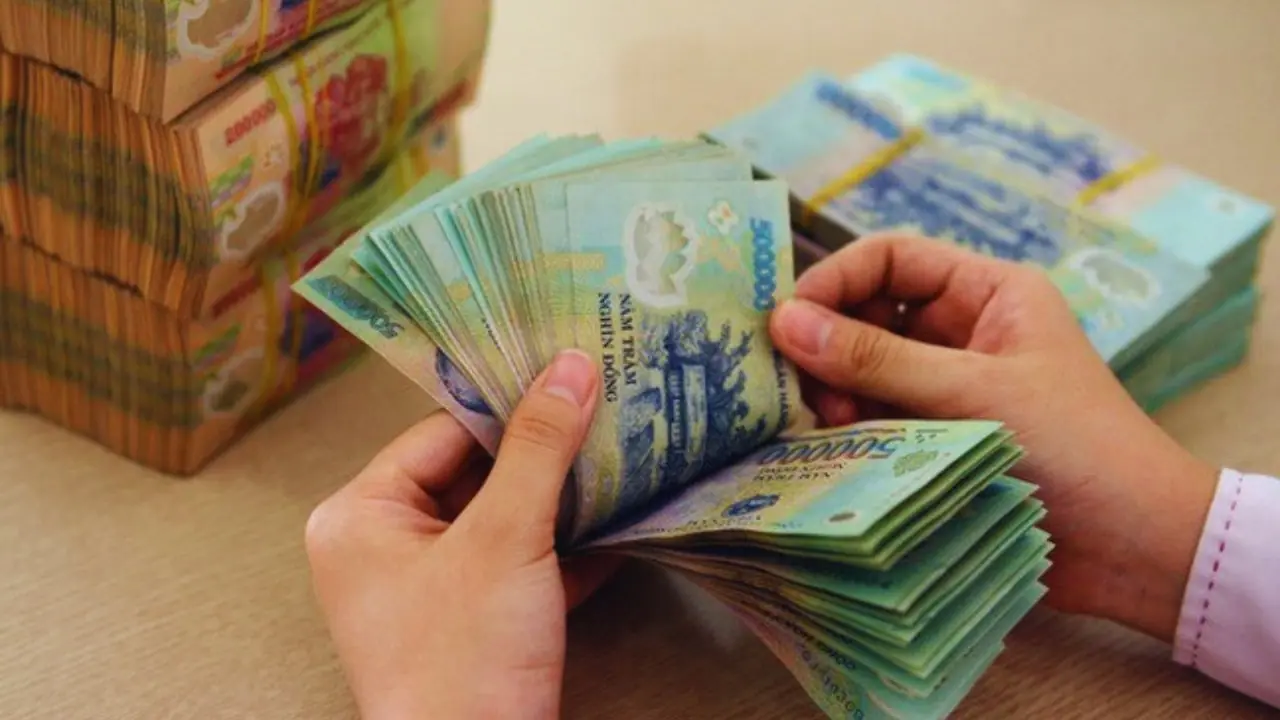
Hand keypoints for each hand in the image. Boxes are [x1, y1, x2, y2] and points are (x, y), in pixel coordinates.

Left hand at [305, 350, 618, 719]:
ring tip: (615, 455)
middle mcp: (383, 550)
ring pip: (501, 519)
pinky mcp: (470, 624)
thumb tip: (567, 368)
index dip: (505, 402)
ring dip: (558, 498)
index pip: (440, 431)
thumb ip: (538, 449)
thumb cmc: (461, 667)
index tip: (562, 370)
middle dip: (540, 451)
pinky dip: (563, 549)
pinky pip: (518, 565)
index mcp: (360, 519)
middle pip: (471, 472)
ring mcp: (427, 591)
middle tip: (598, 406)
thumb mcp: (504, 539)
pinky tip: (615, 525)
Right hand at [769, 234, 1217, 642]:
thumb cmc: (1073, 448)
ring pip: (864, 372)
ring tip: (832, 427)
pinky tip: (834, 452)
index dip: (834, 280)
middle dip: (830, 345)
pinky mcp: (936, 443)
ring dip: (837, 393)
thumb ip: (874, 359)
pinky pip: (875, 422)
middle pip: (868, 314)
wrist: (1135, 551)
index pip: (889, 259)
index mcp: (987, 293)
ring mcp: (947, 390)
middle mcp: (963, 333)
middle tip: (808, 391)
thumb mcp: (970, 393)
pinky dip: (849, 432)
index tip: (786, 322)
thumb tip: (782, 320)